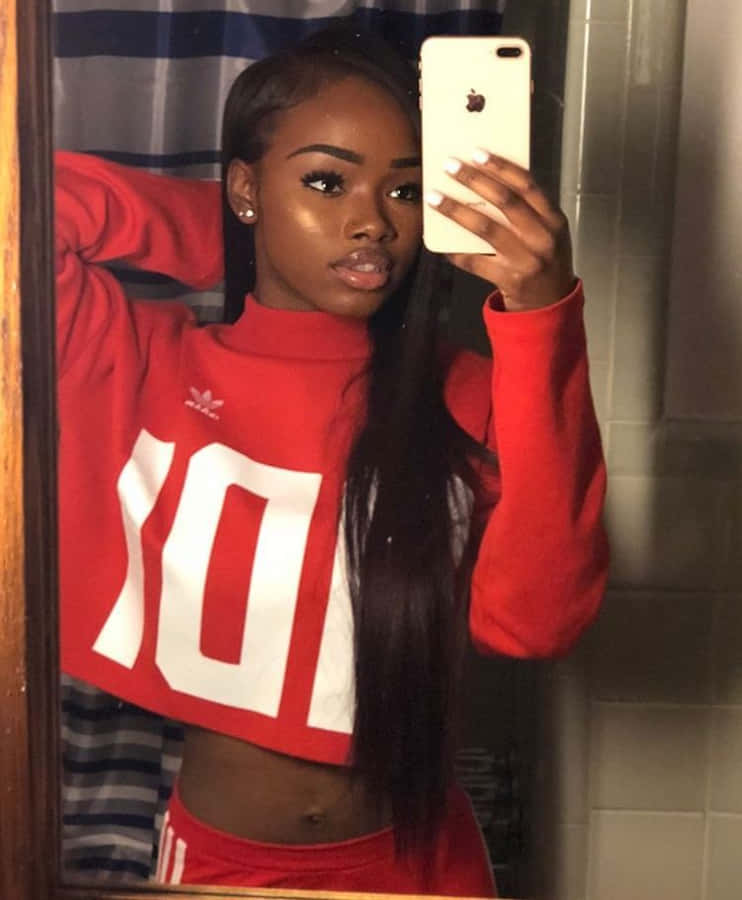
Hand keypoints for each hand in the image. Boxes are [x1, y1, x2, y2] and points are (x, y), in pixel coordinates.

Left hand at [426, 151, 575, 310]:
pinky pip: (475, 261)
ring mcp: (525, 260)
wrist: (550, 303)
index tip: (477, 152)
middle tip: (450, 166)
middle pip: (505, 201)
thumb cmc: (544, 259)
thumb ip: (527, 210)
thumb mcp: (547, 232)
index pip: (527, 185)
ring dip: (456, 211)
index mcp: (553, 220)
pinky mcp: (508, 280)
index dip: (502, 167)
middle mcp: (542, 238)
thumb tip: (485, 182)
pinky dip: (456, 251)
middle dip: (474, 181)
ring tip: (435, 198)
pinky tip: (441, 244)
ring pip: (486, 229)